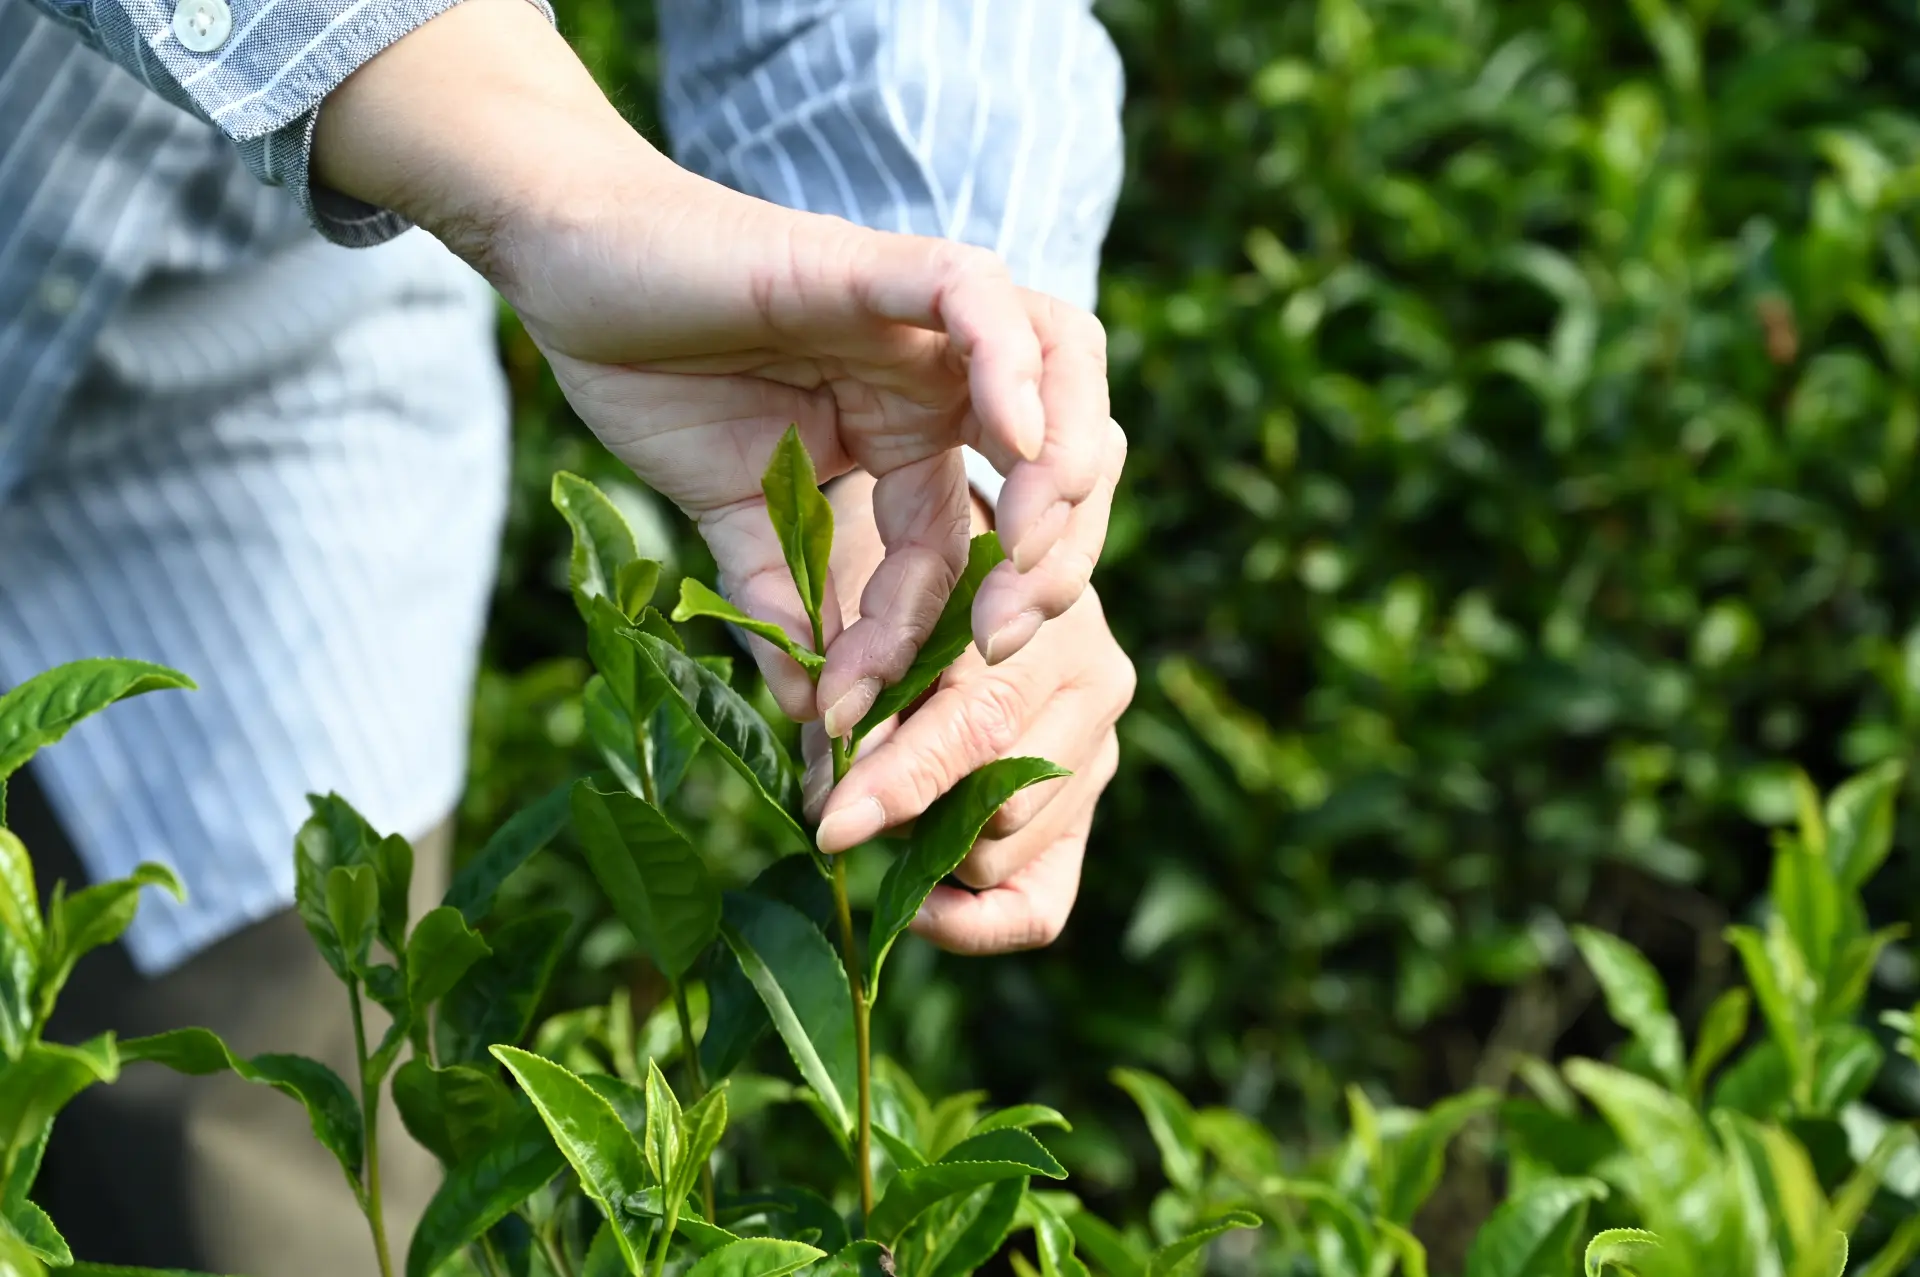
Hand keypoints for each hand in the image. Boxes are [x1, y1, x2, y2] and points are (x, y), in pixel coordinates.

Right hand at [313, 0, 1116, 727]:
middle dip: (1049, 563)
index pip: (963, 545)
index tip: (869, 702)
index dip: (931, 631)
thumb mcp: (728, 514)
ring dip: (1066, 470)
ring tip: (1030, 558)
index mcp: (910, 435)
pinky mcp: (883, 265)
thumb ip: (780, 599)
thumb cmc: (650, 375)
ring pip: (1060, 371)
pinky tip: (1016, 441)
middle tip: (996, 645)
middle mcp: (937, 378)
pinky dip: (1014, 364)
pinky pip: (981, 300)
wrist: (573, 276)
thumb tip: (813, 709)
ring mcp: (920, 319)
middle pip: (1058, 464)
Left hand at [799, 474, 1134, 952]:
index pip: (980, 724)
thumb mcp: (867, 603)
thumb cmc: (900, 572)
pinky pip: (1041, 903)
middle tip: (837, 811)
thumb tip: (829, 803)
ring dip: (927, 849)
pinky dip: (977, 921)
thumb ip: (854, 692)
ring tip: (885, 801)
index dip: (900, 782)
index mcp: (1046, 617)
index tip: (831, 823)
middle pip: (1000, 800)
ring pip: (1006, 851)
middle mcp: (1093, 678)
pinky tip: (918, 904)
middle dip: (904, 823)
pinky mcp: (1086, 805)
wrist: (972, 555)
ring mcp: (1100, 745)